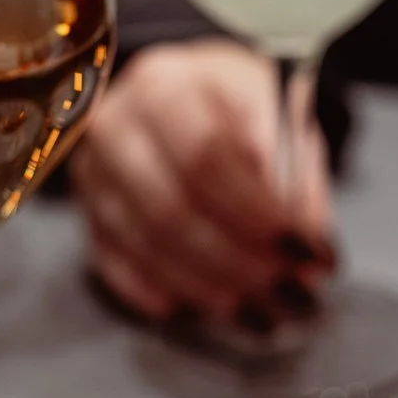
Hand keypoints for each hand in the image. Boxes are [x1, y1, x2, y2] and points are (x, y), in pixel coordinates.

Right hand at [69, 38, 335, 328]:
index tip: (303, 252)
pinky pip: (117, 265)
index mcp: (168, 86)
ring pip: (146, 245)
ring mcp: (93, 174)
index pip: (206, 157)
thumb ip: (297, 178)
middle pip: (170, 209)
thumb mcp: (280, 116)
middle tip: (289, 296)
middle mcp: (116, 126)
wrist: (180, 94)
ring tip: (262, 312)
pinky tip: (204, 307)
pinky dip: (164, 291)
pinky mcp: (88, 214)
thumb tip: (309, 254)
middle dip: (237, 263)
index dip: (256, 215)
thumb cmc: (236, 105)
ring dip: (208, 288)